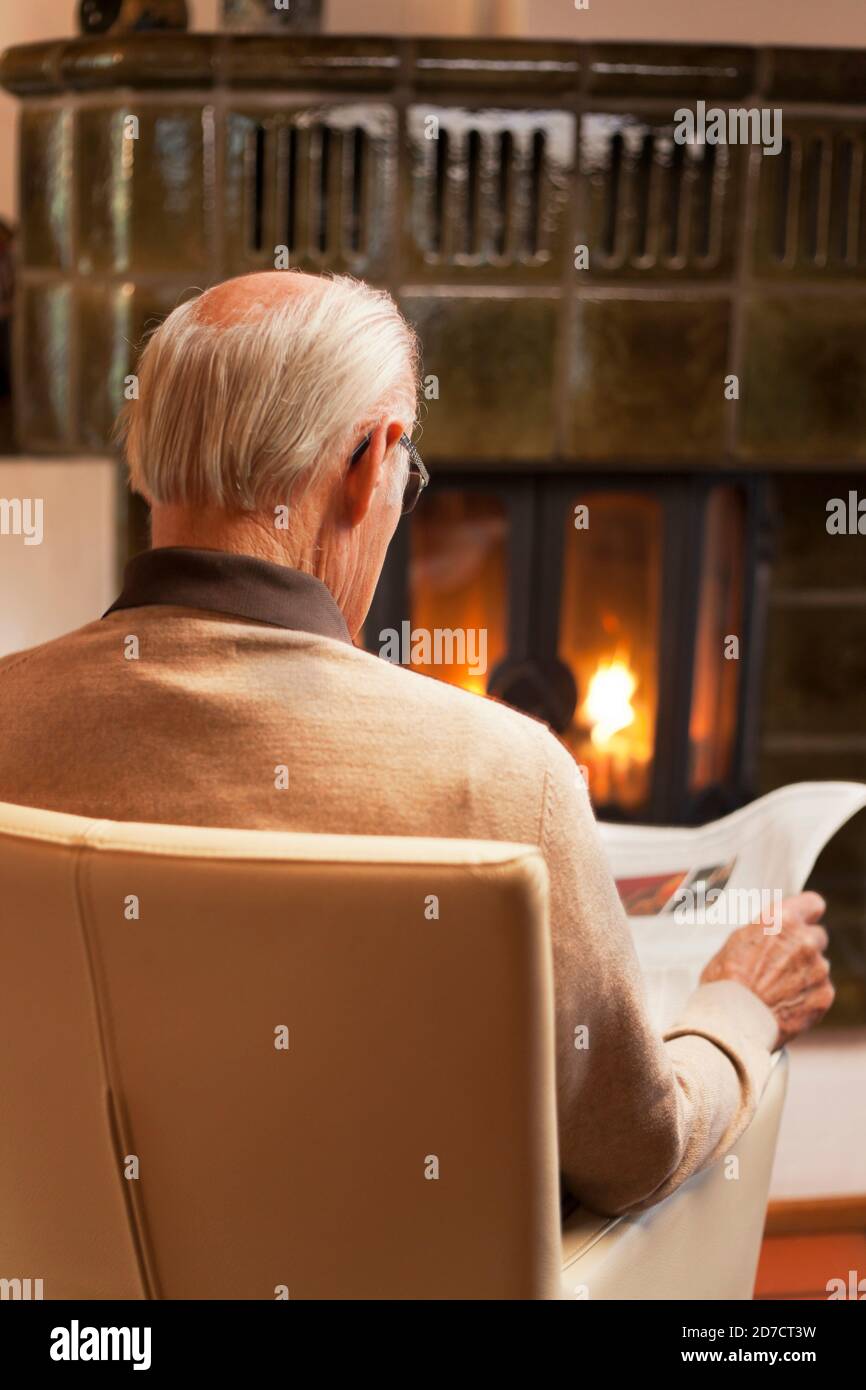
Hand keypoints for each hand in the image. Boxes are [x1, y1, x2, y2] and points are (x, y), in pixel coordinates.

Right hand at [699, 891, 833, 1048]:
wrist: (732, 1023)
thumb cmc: (724, 984)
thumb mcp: (735, 943)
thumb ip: (764, 932)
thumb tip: (771, 933)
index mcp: (779, 920)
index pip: (813, 903)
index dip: (806, 914)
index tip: (803, 921)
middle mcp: (804, 939)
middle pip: (816, 935)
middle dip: (802, 947)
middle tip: (780, 964)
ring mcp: (818, 968)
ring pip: (818, 965)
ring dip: (804, 974)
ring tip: (776, 991)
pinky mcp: (824, 994)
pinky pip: (820, 990)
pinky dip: (807, 996)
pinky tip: (784, 1004)